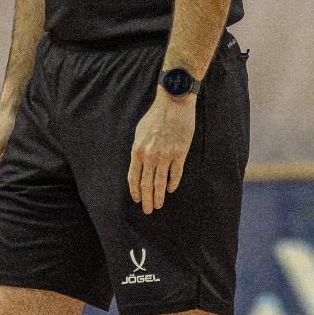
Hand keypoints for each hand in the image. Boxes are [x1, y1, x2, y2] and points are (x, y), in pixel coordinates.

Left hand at [127, 90, 195, 214]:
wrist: (173, 103)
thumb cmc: (155, 116)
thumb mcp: (140, 132)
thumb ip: (139, 149)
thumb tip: (138, 165)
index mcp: (138, 150)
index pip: (134, 177)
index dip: (135, 191)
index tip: (137, 200)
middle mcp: (150, 155)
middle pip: (147, 183)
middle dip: (147, 199)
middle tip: (148, 211)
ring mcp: (165, 155)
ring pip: (161, 182)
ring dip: (159, 196)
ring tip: (159, 205)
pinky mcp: (180, 153)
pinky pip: (175, 174)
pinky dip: (173, 184)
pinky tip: (171, 190)